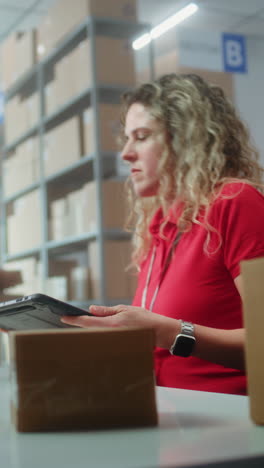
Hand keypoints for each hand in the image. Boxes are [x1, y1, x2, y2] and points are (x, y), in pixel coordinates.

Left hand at [61, 304, 179, 348]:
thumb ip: (107, 311)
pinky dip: (96, 333)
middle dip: (79, 324)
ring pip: (95, 335)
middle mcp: (111, 334)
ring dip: (87, 329)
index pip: (87, 322)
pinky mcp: (117, 344)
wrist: (159, 331)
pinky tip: (93, 329)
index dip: (73, 320)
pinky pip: (103, 338)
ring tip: (78, 322)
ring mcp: (114, 340)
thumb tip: (91, 309)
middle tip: (67, 317)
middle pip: (89, 330)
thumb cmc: (144, 319)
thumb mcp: (125, 309)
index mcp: (111, 324)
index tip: (63, 317)